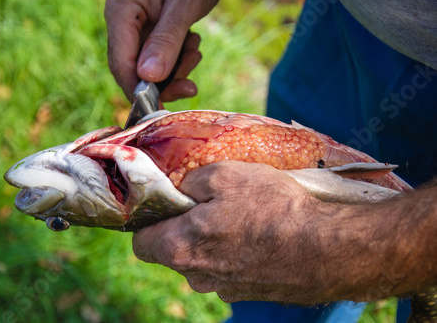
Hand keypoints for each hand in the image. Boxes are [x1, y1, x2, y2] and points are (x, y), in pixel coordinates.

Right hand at [104, 0, 221, 100]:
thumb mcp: (184, 6)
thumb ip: (166, 40)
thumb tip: (148, 77)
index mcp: (122, 9)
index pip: (119, 61)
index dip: (136, 90)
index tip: (159, 107)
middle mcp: (123, 21)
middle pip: (132, 69)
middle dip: (163, 81)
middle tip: (189, 80)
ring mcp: (136, 28)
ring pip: (148, 68)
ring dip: (175, 69)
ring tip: (194, 49)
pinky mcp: (149, 33)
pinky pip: (158, 59)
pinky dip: (178, 60)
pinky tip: (191, 44)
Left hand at [132, 161, 345, 303]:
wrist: (325, 248)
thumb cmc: (271, 209)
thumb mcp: (225, 175)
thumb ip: (191, 181)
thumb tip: (181, 188)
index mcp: (178, 248)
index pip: (141, 242)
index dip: (150, 221)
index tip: (166, 205)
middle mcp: (196, 276)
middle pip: (174, 250)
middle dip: (184, 227)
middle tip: (209, 204)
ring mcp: (223, 289)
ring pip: (203, 260)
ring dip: (213, 239)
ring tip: (241, 217)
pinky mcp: (248, 292)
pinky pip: (229, 268)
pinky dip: (236, 252)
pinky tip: (259, 235)